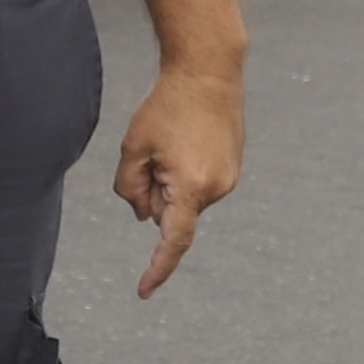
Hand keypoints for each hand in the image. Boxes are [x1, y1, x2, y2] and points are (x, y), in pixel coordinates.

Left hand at [113, 70, 240, 296]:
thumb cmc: (167, 106)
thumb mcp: (133, 147)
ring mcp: (229, 180)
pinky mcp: (233, 169)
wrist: (209, 72)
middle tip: (150, 154)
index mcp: (190, 187)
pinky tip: (185, 139)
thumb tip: (144, 215)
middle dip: (154, 194)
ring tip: (173, 139)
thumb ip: (130, 188)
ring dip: (170, 181)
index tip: (143, 291)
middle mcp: (216, 189)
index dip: (157, 268)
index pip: (172, 241)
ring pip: (185, 199)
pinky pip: (198, 185)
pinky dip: (184, 173)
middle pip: (171, 214)